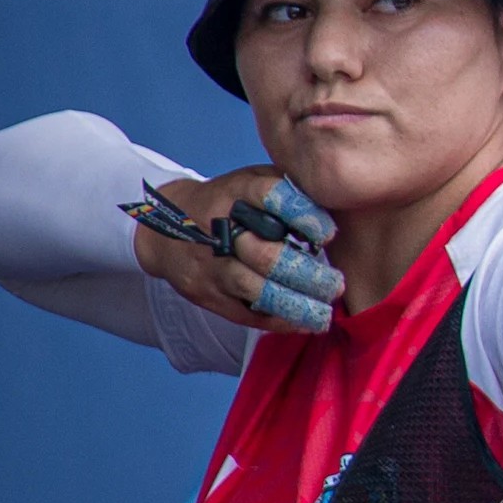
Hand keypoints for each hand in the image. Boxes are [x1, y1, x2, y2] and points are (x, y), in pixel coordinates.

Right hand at [132, 168, 341, 332]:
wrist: (165, 226)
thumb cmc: (228, 201)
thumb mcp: (252, 180)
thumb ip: (289, 188)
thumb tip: (337, 203)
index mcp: (236, 192)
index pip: (270, 198)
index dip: (302, 215)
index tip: (329, 234)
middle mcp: (220, 228)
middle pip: (266, 255)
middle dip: (307, 274)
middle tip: (336, 285)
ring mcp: (212, 264)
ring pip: (256, 289)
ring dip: (296, 304)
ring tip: (324, 313)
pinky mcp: (207, 293)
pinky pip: (245, 313)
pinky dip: (278, 320)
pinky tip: (304, 323)